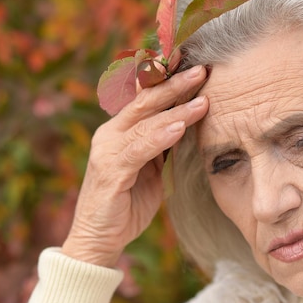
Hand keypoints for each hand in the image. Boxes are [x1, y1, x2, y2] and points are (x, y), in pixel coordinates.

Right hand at [62, 65, 208, 266]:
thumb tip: (188, 122)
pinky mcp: (110, 171)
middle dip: (175, 85)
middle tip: (202, 70)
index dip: (168, 80)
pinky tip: (179, 128)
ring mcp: (107, 151)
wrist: (99, 239)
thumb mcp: (151, 168)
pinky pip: (138, 149)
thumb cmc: (127, 203)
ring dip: (176, 110)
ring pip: (145, 123)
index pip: (146, 98)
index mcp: (120, 131)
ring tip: (203, 99)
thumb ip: (162, 144)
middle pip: (146, 102)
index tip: (193, 63)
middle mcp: (110, 134)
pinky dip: (160, 137)